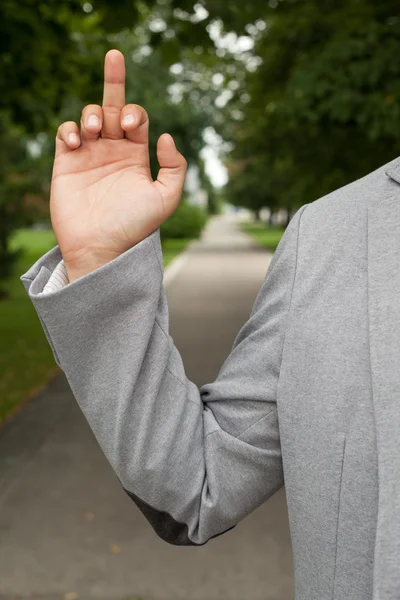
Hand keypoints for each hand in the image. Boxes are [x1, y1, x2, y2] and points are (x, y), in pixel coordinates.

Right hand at [50, 49, 186, 281]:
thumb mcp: (167, 199)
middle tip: (116, 55)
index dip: (136, 112)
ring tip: (94, 131)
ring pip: (89, 116)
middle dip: (115, 78)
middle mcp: (114, 150)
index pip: (138, 118)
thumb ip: (176, 167)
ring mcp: (90, 155)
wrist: (101, 248)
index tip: (132, 127)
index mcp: (137, 155)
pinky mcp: (67, 163)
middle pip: (114, 105)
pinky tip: (76, 142)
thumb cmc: (135, 226)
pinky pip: (65, 133)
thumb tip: (166, 136)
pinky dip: (69, 130)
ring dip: (92, 114)